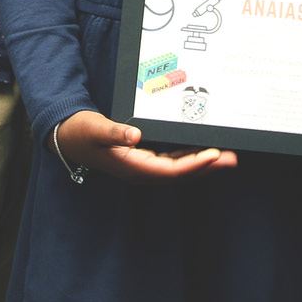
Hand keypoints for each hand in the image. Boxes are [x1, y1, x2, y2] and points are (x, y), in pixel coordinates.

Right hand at [55, 110, 238, 181]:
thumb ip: (114, 131)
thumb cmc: (81, 132)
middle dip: (207, 166)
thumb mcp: (95, 129)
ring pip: (179, 168)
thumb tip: (135, 134)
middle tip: (232, 157)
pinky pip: (173, 162)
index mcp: (132, 167)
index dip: (193, 164)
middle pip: (181, 172)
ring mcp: (144, 167)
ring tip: (226, 154)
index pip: (170, 170)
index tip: (213, 154)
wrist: (68, 137)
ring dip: (203, 163)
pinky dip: (190, 157)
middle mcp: (141, 171)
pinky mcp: (144, 160)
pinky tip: (203, 150)